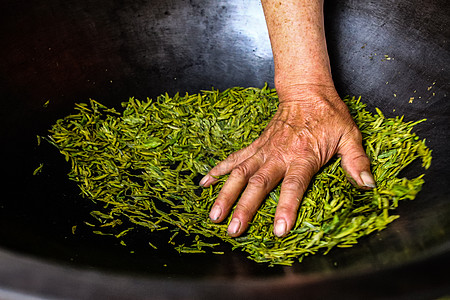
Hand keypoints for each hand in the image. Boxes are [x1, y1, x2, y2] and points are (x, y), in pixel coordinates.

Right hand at [199, 86, 374, 236]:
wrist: (306, 90)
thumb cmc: (329, 115)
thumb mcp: (349, 136)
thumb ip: (356, 161)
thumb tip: (368, 185)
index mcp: (304, 156)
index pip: (294, 186)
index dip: (286, 208)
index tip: (277, 230)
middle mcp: (279, 155)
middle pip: (259, 184)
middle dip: (244, 208)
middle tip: (233, 229)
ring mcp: (264, 150)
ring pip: (240, 174)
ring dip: (226, 194)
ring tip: (214, 215)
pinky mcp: (256, 145)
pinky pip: (234, 158)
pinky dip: (218, 171)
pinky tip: (205, 183)